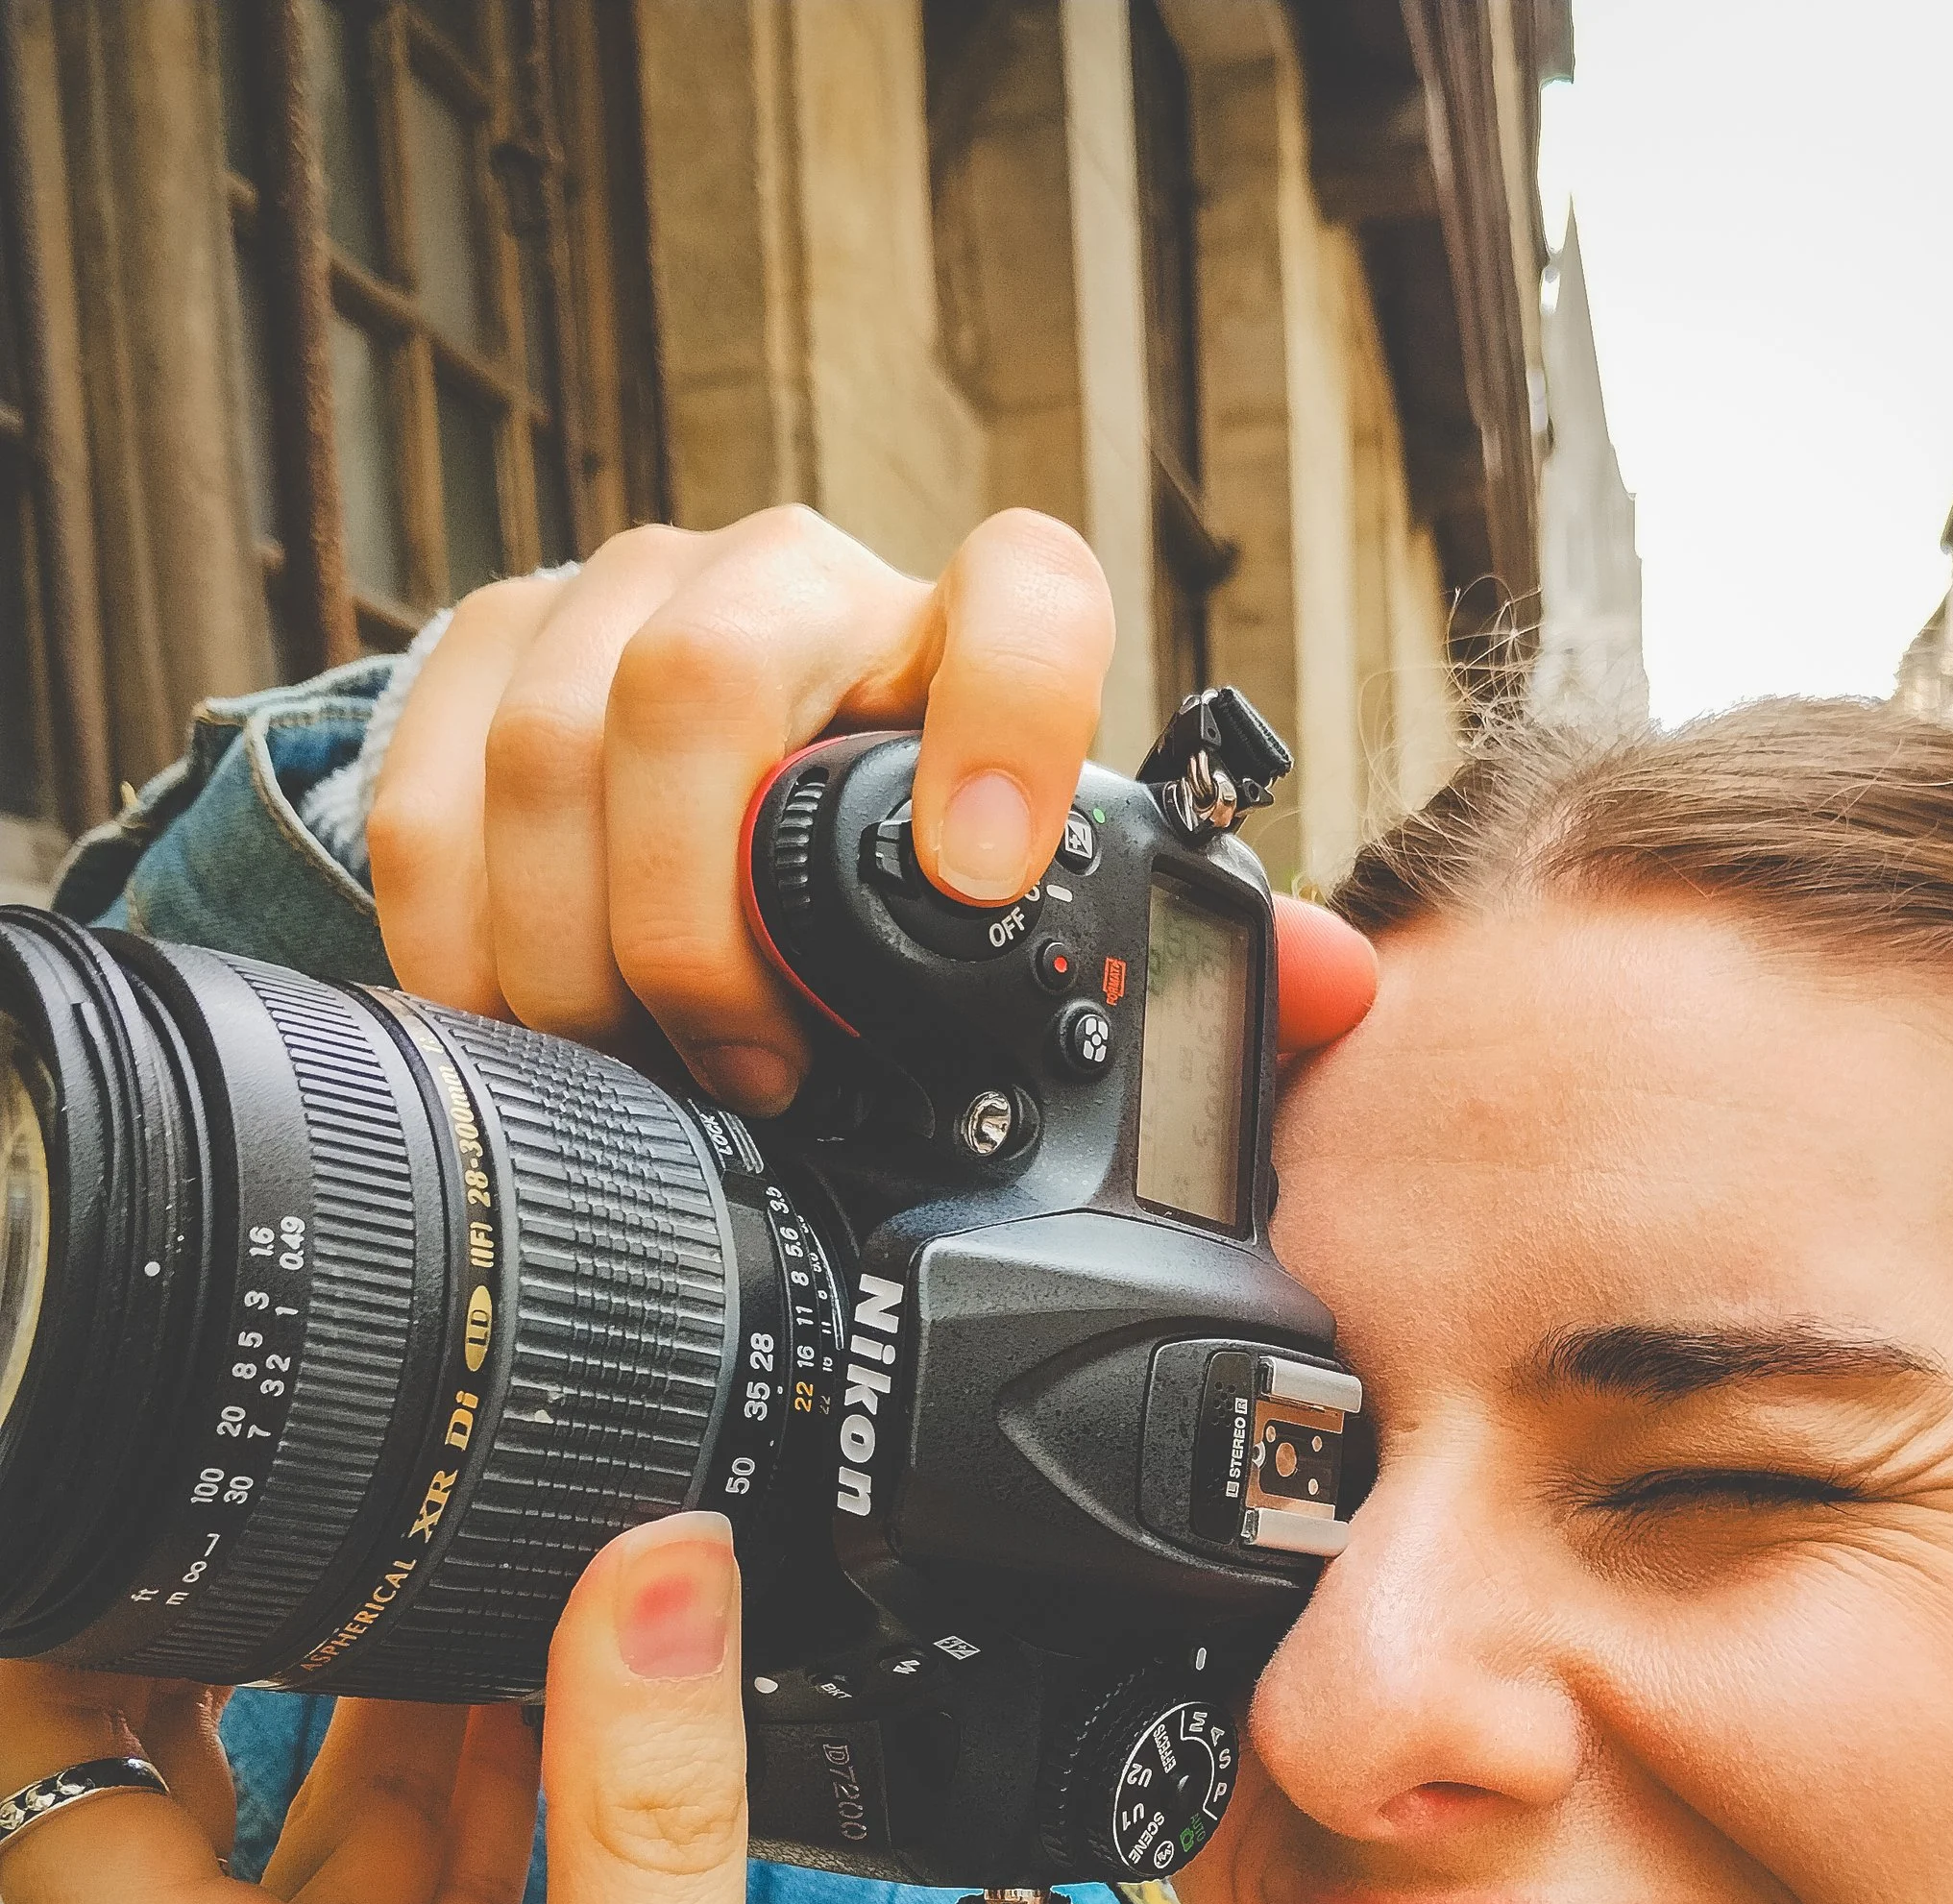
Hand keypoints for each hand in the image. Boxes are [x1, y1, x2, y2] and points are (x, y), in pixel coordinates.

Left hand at [0, 1514, 796, 1903]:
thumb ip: (652, 1820)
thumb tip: (663, 1575)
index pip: (45, 1745)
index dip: (102, 1589)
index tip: (203, 1473)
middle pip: (200, 1766)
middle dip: (325, 1630)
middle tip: (458, 1505)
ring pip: (325, 1846)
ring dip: (442, 1735)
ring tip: (581, 1616)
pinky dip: (495, 1851)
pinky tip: (596, 1775)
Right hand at [368, 504, 1376, 1116]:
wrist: (710, 761)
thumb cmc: (901, 836)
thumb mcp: (1035, 881)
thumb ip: (1172, 939)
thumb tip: (1337, 991)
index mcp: (962, 630)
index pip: (1020, 593)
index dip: (1008, 710)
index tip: (983, 872)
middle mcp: (792, 588)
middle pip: (705, 681)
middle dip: (705, 916)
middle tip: (755, 1072)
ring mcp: (620, 602)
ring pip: (554, 743)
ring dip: (583, 951)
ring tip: (640, 1082)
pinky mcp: (482, 655)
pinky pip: (430, 791)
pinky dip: (461, 937)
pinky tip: (514, 1033)